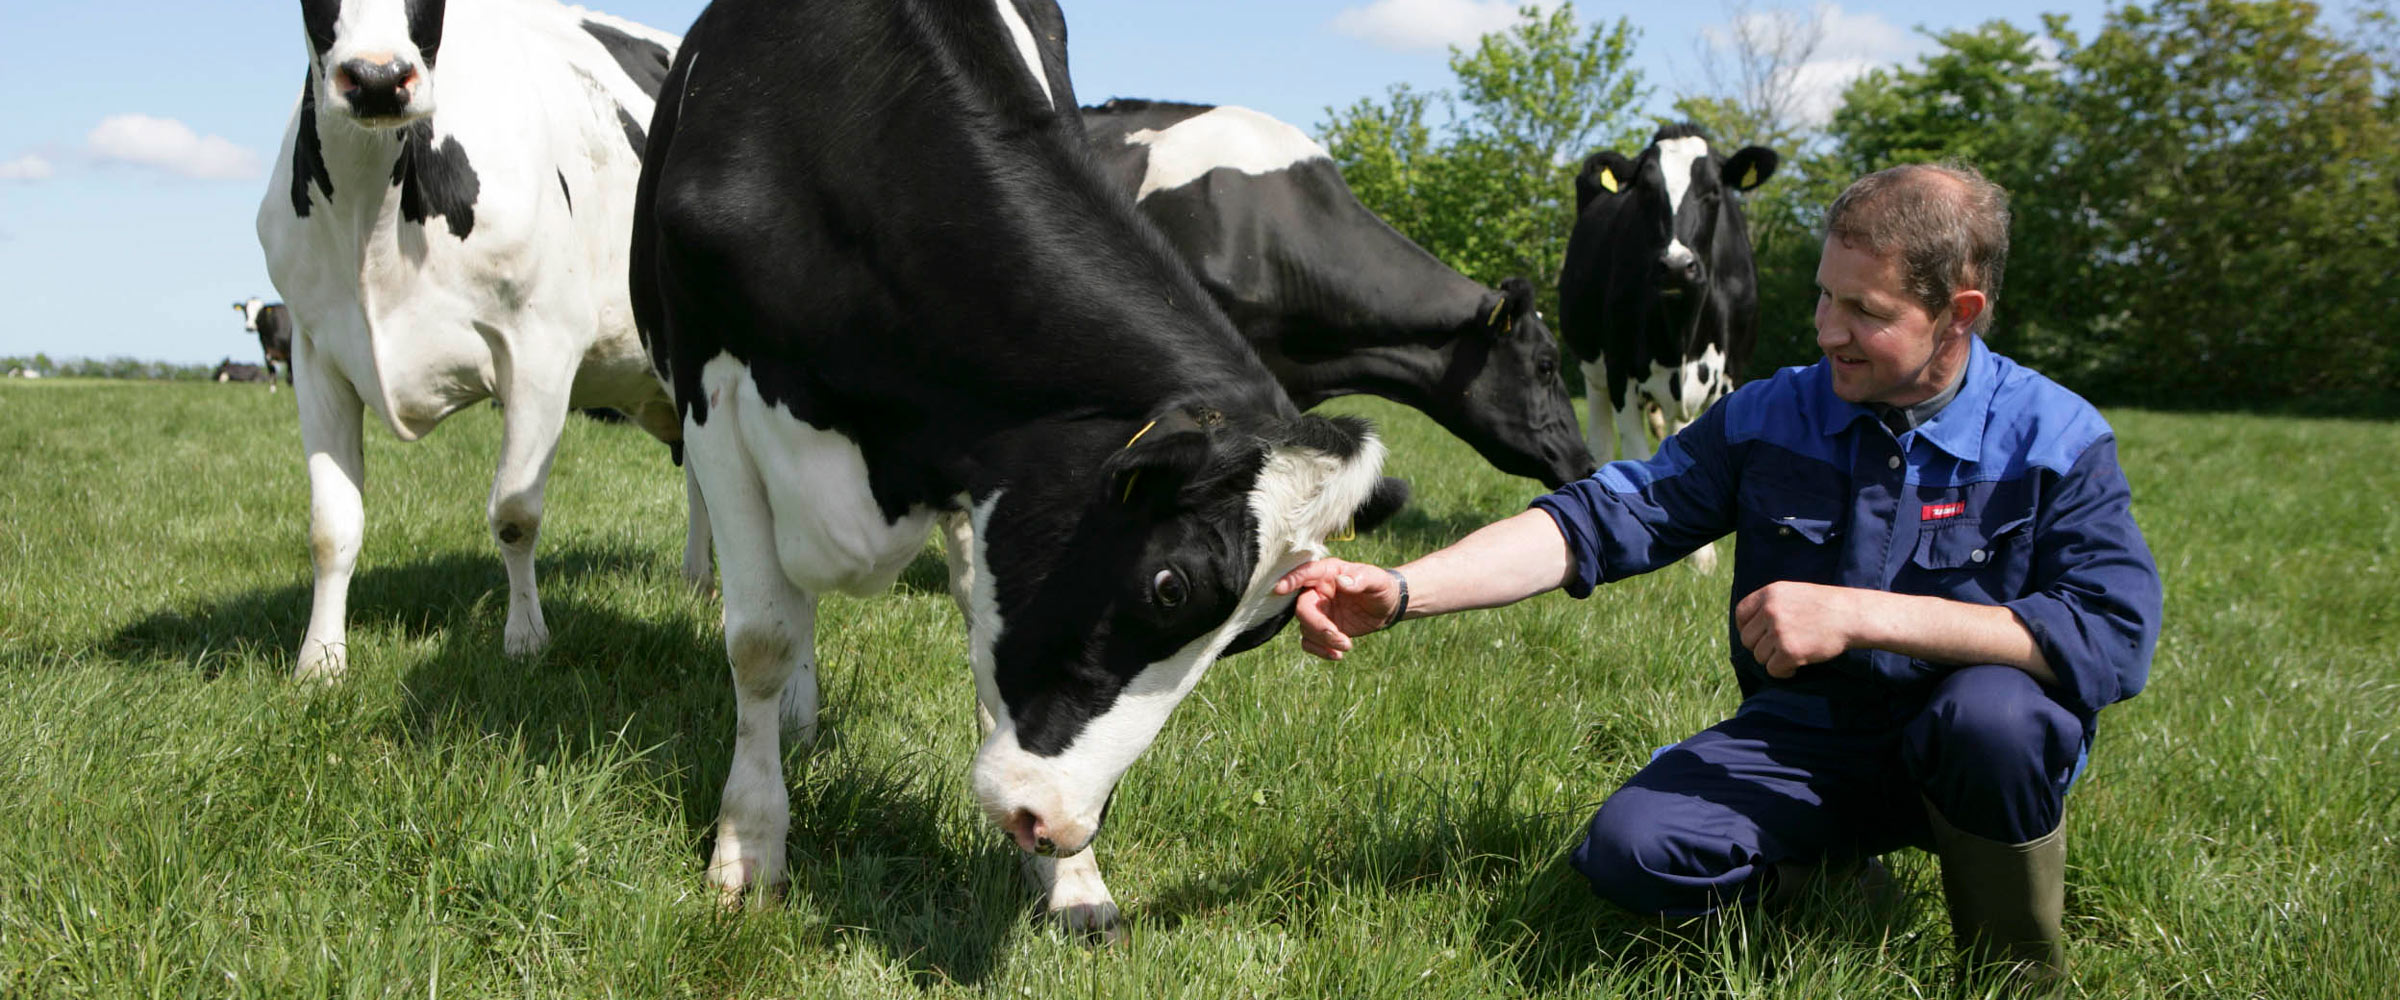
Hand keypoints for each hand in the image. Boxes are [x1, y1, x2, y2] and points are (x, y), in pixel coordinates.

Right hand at [1271, 559, 1401, 660]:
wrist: (1387, 606)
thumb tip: (1341, 581)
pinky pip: (1309, 641)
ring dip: (1324, 641)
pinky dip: (1320, 650)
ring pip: (1305, 628)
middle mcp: (1318, 590)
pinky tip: (1337, 655)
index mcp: (1328, 572)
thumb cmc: (1381, 586)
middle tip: (1338, 637)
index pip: (1305, 573)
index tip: (1279, 589)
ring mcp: (1318, 610)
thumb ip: (1360, 579)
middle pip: (1302, 608)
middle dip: (1318, 626)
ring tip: (1347, 645)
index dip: (1291, 580)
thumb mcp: (1377, 580)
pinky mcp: (1321, 628)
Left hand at [1734, 582, 1863, 677]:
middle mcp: (1770, 611)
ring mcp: (1778, 631)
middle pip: (1747, 639)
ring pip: (1759, 656)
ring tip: (1793, 653)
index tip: (1758, 636)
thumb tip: (1748, 627)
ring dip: (1774, 659)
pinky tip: (1796, 666)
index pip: (1741, 614)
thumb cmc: (1825, 606)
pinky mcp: (1789, 651)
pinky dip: (1783, 672)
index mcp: (1769, 594)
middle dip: (1761, 647)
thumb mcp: (1793, 593)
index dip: (1746, 628)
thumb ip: (1770, 605)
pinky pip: (1773, 670)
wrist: (1851, 615)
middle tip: (1780, 648)